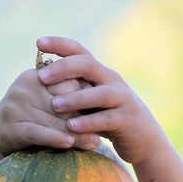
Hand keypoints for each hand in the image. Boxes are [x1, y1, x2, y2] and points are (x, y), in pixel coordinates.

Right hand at [0, 68, 97, 154]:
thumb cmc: (34, 118)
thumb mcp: (48, 102)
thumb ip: (68, 97)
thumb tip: (101, 101)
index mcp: (36, 76)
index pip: (68, 83)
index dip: (87, 97)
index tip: (104, 108)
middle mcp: (24, 87)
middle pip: (62, 102)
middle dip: (84, 116)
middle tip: (104, 127)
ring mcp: (15, 106)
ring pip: (53, 120)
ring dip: (76, 133)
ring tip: (95, 142)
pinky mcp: (10, 127)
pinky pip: (37, 132)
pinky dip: (54, 138)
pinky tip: (69, 144)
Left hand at [34, 36, 168, 166]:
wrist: (144, 138)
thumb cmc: (108, 118)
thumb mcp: (91, 99)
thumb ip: (73, 88)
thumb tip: (39, 77)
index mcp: (100, 72)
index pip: (79, 51)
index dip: (59, 44)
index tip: (38, 42)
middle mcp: (112, 80)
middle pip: (88, 65)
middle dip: (63, 69)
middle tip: (41, 78)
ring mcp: (122, 99)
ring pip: (99, 93)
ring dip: (76, 98)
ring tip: (55, 105)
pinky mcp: (127, 120)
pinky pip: (107, 119)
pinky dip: (88, 123)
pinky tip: (72, 127)